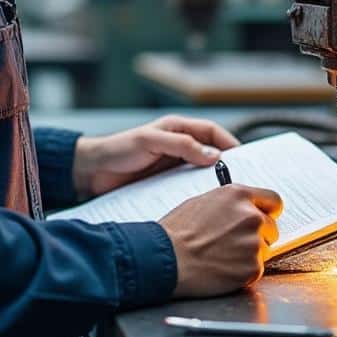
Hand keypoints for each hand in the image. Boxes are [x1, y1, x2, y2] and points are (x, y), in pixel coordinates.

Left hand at [72, 115, 239, 198]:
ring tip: (229, 197)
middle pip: (212, 154)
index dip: (229, 143)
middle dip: (228, 165)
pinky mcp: (166, 184)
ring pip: (202, 173)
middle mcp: (179, 146)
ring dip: (214, 183)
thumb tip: (213, 156)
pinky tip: (205, 206)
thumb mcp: (149, 142)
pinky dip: (198, 195)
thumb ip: (181, 145)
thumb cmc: (118, 149)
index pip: (212, 132)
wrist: (92, 172)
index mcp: (178, 129)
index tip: (244, 159)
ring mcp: (173, 166)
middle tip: (243, 182)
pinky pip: (188, 188)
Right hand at [160, 185, 282, 297]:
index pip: (273, 200)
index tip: (266, 216)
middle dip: (257, 234)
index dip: (268, 211)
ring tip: (223, 255)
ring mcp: (254, 243)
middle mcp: (251, 216)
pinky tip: (223, 267)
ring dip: (249, 253)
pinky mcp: (253, 268)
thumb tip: (242, 210)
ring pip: (264, 249)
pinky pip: (256, 268)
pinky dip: (243, 270)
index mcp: (238, 195)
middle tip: (235, 242)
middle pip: (271, 227)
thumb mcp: (203, 202)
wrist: (168, 259)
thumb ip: (230, 204)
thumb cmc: (177, 232)